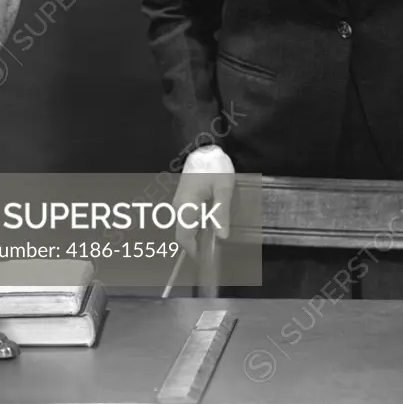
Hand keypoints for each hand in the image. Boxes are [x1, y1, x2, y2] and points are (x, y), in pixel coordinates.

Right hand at [173, 145, 234, 259]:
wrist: (204, 145)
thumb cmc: (214, 166)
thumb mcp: (223, 189)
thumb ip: (221, 213)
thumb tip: (222, 236)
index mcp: (186, 207)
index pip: (184, 237)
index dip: (193, 251)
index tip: (205, 259)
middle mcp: (179, 206)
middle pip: (184, 232)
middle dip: (197, 243)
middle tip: (214, 247)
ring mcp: (181, 200)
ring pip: (186, 224)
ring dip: (198, 232)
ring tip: (214, 233)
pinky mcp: (185, 195)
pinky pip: (188, 215)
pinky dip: (198, 222)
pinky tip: (211, 218)